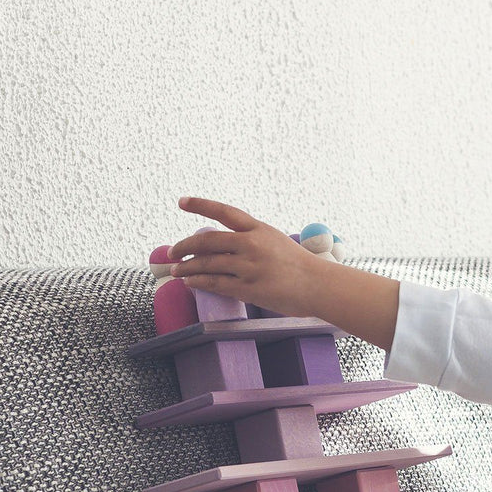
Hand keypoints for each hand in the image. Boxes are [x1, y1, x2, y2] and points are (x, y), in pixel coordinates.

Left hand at [167, 197, 322, 316]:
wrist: (319, 286)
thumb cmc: (299, 266)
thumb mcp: (275, 242)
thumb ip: (251, 240)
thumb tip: (221, 246)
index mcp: (259, 229)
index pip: (224, 212)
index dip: (201, 205)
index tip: (182, 202)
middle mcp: (252, 245)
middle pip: (208, 241)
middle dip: (185, 246)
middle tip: (172, 251)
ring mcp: (249, 267)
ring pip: (208, 264)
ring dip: (188, 267)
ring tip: (176, 270)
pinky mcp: (250, 289)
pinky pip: (217, 284)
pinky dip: (199, 283)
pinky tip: (190, 282)